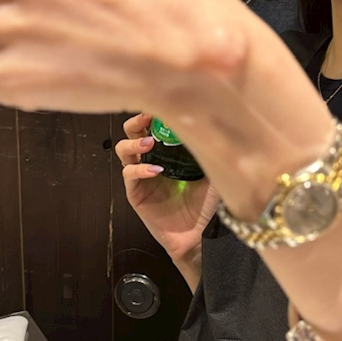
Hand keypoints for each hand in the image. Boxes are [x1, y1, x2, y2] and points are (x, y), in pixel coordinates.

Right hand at [115, 113, 219, 267]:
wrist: (200, 237)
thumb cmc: (207, 205)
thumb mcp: (214, 174)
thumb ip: (212, 152)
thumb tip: (217, 124)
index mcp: (168, 152)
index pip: (153, 125)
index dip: (153, 113)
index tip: (160, 103)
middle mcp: (151, 160)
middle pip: (131, 133)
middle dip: (136, 122)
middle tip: (146, 118)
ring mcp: (141, 177)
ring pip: (123, 151)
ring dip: (133, 143)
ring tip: (149, 143)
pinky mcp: (136, 195)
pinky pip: (130, 176)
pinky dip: (139, 169)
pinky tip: (155, 170)